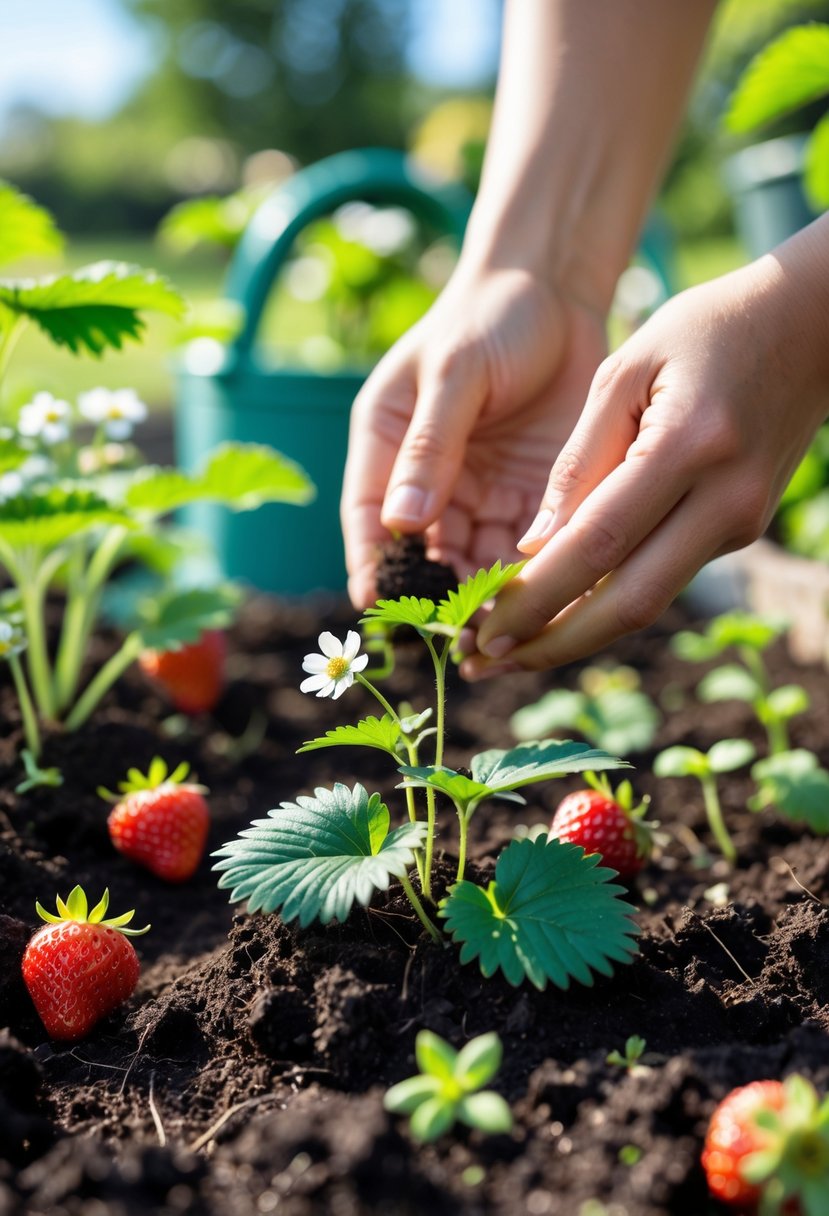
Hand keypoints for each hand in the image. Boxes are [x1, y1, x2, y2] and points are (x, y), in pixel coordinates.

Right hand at [341, 264, 606, 606]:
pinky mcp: (527, 494)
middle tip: (456, 633)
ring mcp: (479, 489)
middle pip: (423, 552)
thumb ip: (431, 444)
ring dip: (485, 594)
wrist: (559, 291)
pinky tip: (541, 598)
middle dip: (438, 594)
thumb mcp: (454, 373)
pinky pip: (523, 546)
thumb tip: (402, 523)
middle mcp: (429, 477)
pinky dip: (529, 574)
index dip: (372, 563)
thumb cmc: (490, 317)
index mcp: (388, 444)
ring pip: (474, 559)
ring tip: (500, 628)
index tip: (377, 606)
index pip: (368, 517)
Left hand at [463, 246, 828, 675]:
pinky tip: (559, 610)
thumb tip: (534, 549)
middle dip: (552, 644)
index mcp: (691, 445)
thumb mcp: (623, 371)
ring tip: (511, 650)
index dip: (536, 597)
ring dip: (576, 635)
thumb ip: (578, 461)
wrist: (812, 323)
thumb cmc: (705, 329)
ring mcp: (741, 520)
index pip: (598, 544)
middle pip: (629, 602)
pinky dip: (607, 600)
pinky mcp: (741, 528)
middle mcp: (725, 498)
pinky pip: (664, 575)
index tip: (482, 628)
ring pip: (648, 602)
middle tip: (486, 663)